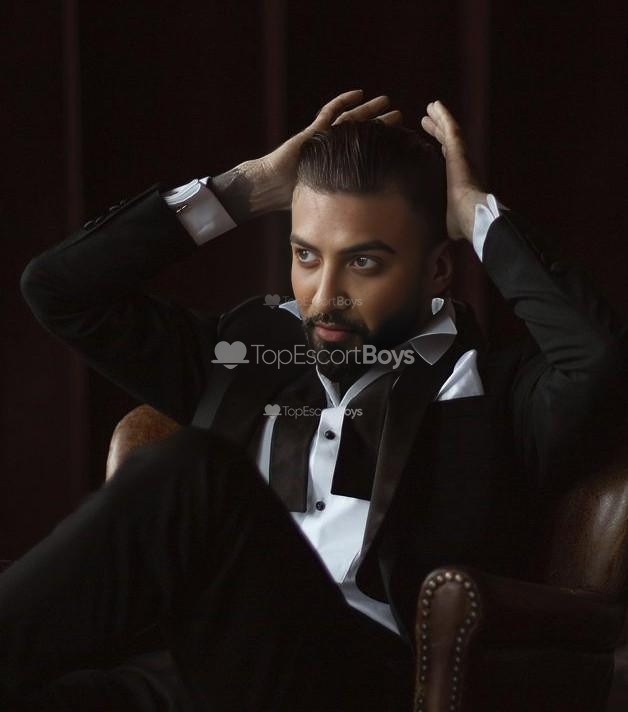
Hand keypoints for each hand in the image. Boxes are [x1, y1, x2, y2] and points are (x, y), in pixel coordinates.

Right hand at [212, 90, 402, 220]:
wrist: (268, 188)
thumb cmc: (289, 198)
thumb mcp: (323, 202)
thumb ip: (339, 205)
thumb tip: (361, 225)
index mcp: (335, 165)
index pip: (362, 152)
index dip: (379, 145)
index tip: (398, 141)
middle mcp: (330, 150)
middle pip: (360, 133)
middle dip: (379, 123)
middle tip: (399, 116)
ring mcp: (321, 139)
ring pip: (349, 119)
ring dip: (367, 110)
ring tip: (386, 101)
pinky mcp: (312, 133)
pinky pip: (329, 113)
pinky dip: (343, 102)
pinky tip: (359, 93)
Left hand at [420, 100, 486, 240]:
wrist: (472, 216)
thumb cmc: (460, 223)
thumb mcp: (444, 219)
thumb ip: (438, 219)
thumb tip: (428, 239)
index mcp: (458, 180)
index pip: (448, 160)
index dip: (440, 149)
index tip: (430, 143)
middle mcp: (462, 165)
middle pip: (448, 143)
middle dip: (437, 131)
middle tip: (425, 121)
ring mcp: (461, 156)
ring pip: (450, 132)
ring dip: (440, 120)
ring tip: (429, 108)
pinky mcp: (459, 151)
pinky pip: (451, 128)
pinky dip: (444, 116)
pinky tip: (435, 105)